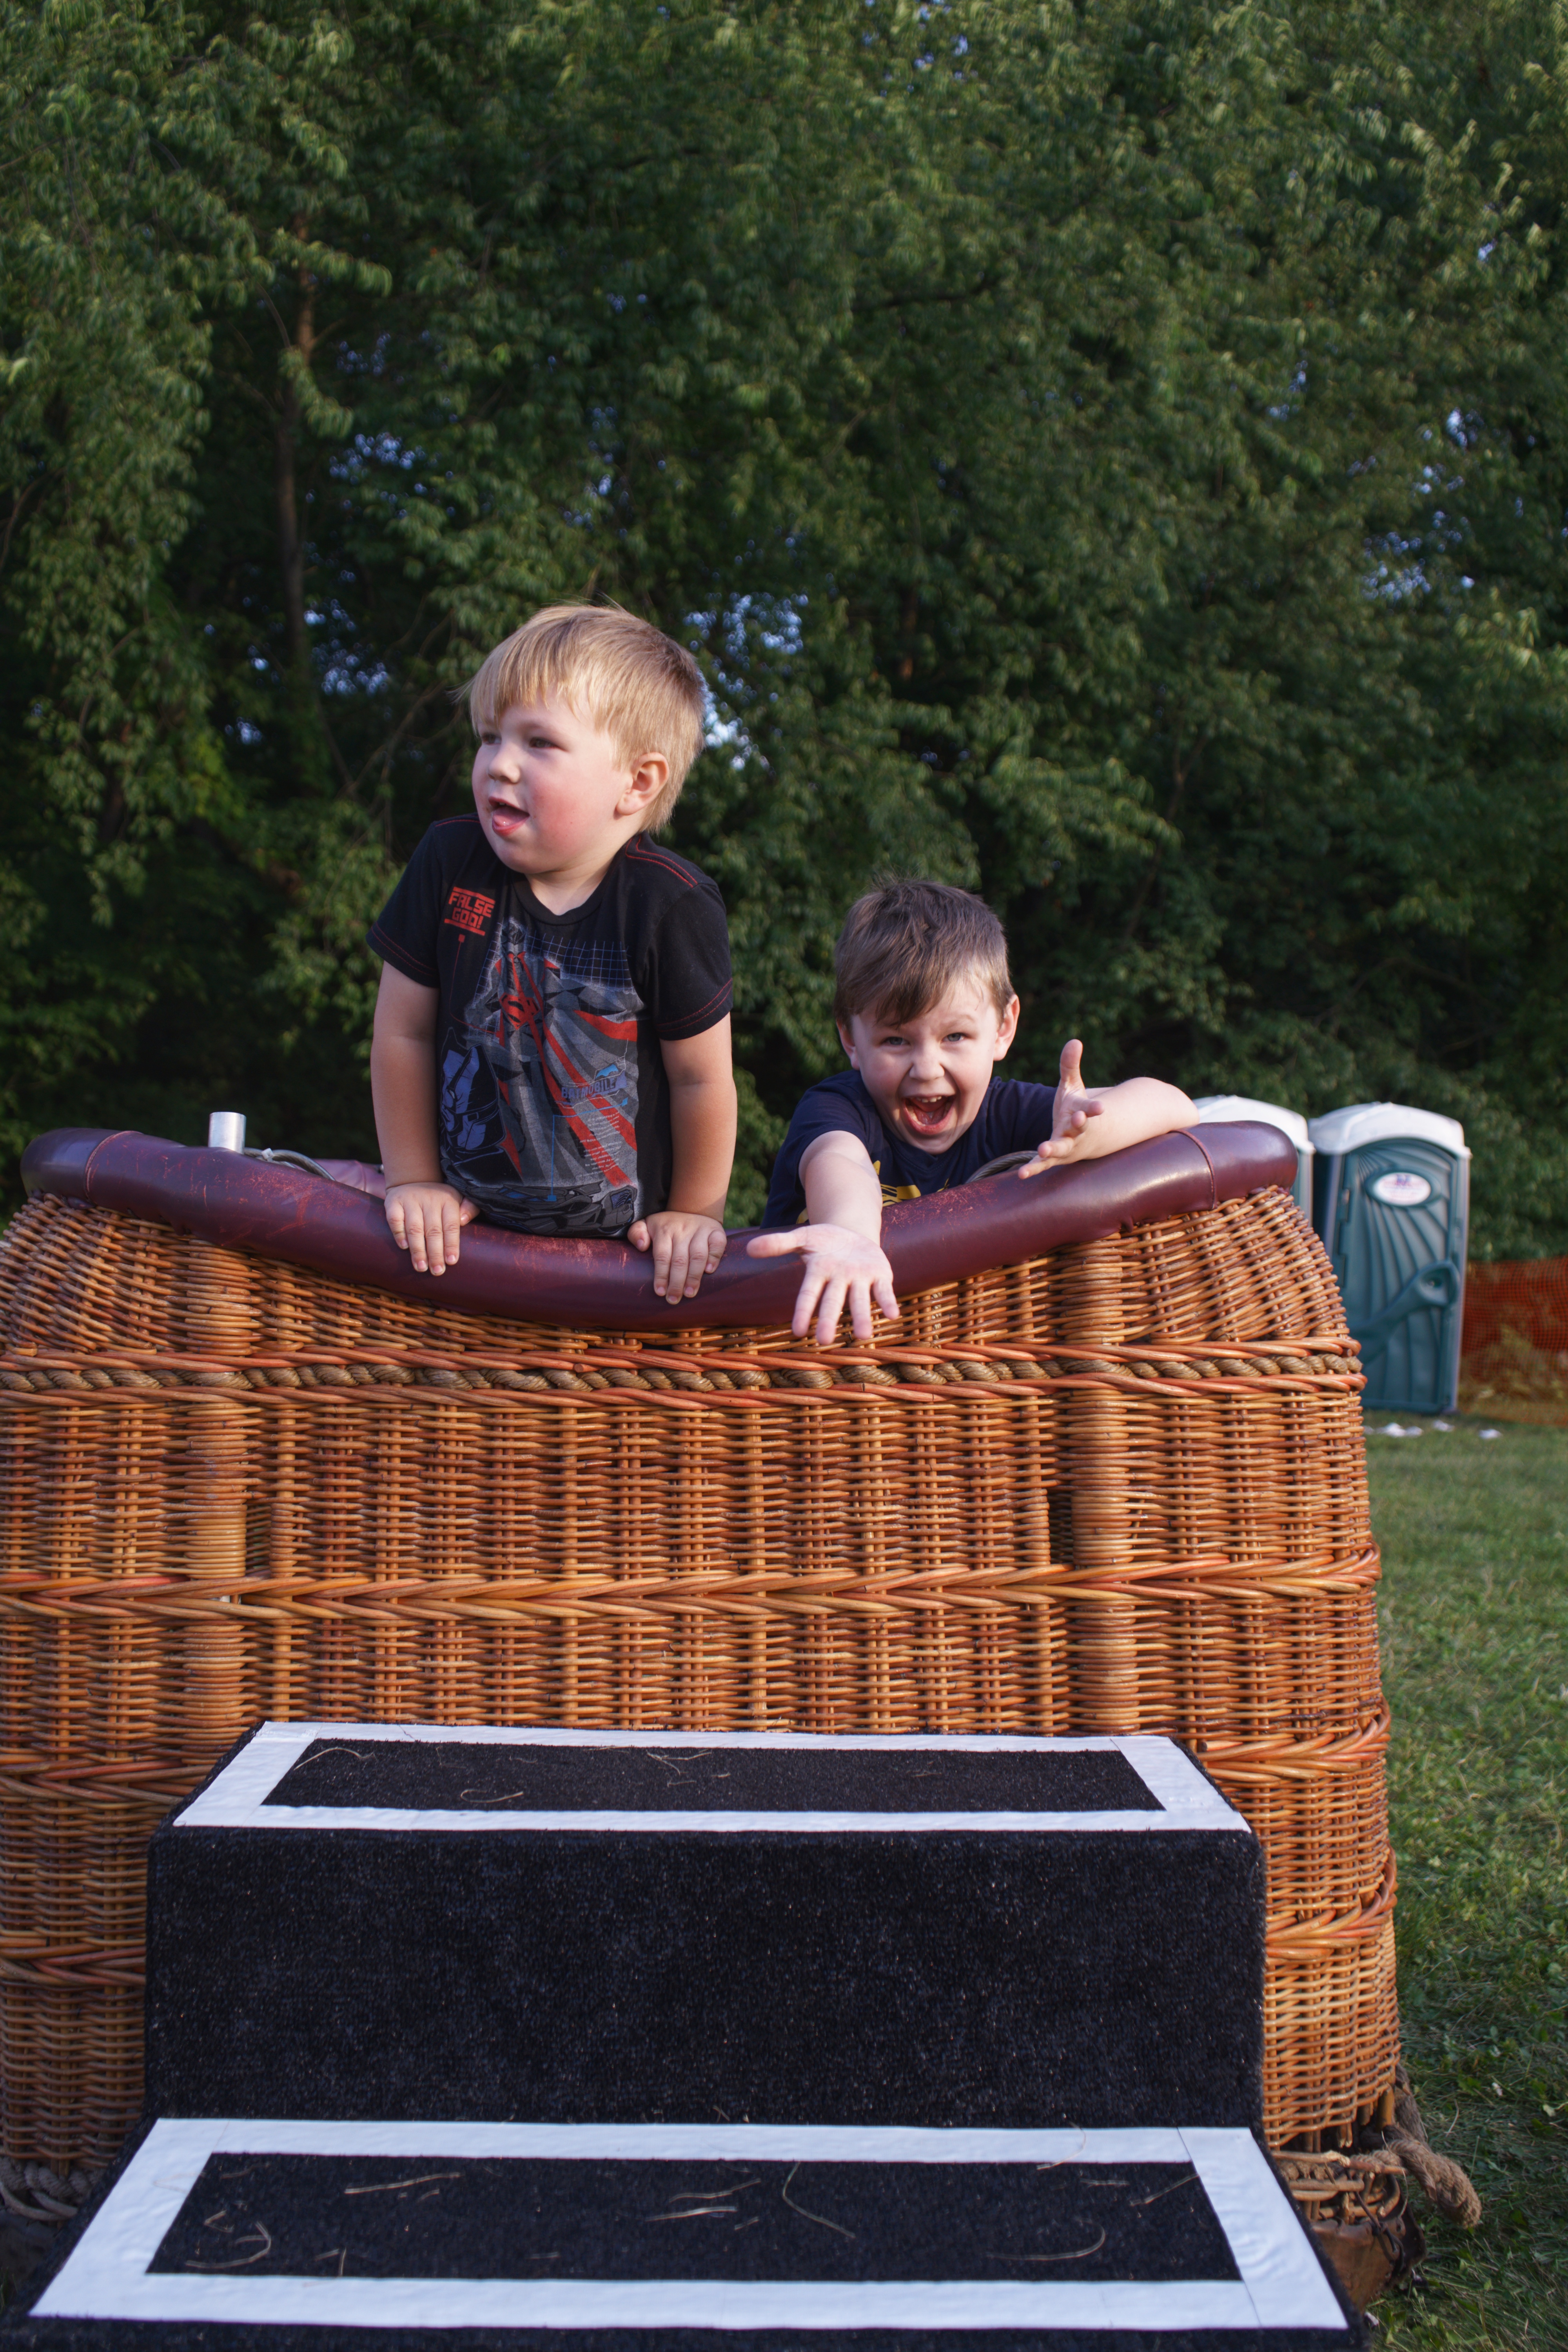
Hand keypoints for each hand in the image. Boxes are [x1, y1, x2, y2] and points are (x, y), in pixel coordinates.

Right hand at [383, 1181, 478, 1273]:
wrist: (412, 1181)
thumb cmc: (439, 1199)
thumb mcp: (458, 1198)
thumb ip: (469, 1208)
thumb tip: (465, 1221)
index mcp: (448, 1200)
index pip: (451, 1225)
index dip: (451, 1244)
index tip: (451, 1261)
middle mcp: (429, 1199)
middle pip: (433, 1230)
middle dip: (435, 1253)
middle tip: (437, 1271)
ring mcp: (410, 1200)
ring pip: (414, 1228)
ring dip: (418, 1250)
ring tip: (421, 1267)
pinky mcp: (393, 1202)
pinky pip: (395, 1220)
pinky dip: (399, 1234)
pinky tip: (404, 1247)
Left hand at [628, 1210, 727, 1301]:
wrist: (692, 1208)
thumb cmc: (667, 1225)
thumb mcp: (647, 1224)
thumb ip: (637, 1233)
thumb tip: (641, 1246)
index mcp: (664, 1229)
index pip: (662, 1256)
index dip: (661, 1275)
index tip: (660, 1292)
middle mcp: (683, 1229)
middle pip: (680, 1259)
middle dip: (677, 1282)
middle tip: (674, 1299)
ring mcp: (701, 1229)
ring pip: (698, 1255)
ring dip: (694, 1276)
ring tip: (690, 1293)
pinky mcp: (716, 1231)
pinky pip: (718, 1244)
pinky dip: (714, 1257)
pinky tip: (709, 1271)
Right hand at [747, 1223, 900, 1343]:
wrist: (853, 1235)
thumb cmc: (824, 1241)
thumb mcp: (803, 1236)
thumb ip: (779, 1243)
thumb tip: (750, 1248)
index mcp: (819, 1273)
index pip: (809, 1295)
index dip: (804, 1311)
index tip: (798, 1331)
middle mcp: (839, 1281)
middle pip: (832, 1302)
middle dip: (829, 1320)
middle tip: (825, 1342)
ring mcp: (860, 1280)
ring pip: (859, 1300)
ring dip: (862, 1317)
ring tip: (863, 1336)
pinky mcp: (880, 1276)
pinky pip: (884, 1290)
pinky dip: (887, 1302)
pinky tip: (893, 1314)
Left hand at [1018, 1037, 1105, 1176]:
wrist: (1084, 1139)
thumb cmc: (1075, 1107)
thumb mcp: (1071, 1085)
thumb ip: (1070, 1065)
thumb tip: (1074, 1040)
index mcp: (1082, 1112)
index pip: (1091, 1108)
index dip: (1094, 1107)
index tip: (1101, 1106)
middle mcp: (1076, 1132)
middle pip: (1079, 1129)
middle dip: (1079, 1124)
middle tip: (1079, 1119)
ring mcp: (1066, 1147)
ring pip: (1061, 1149)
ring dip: (1052, 1149)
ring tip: (1042, 1149)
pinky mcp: (1053, 1158)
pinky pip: (1043, 1164)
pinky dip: (1033, 1168)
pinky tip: (1021, 1174)